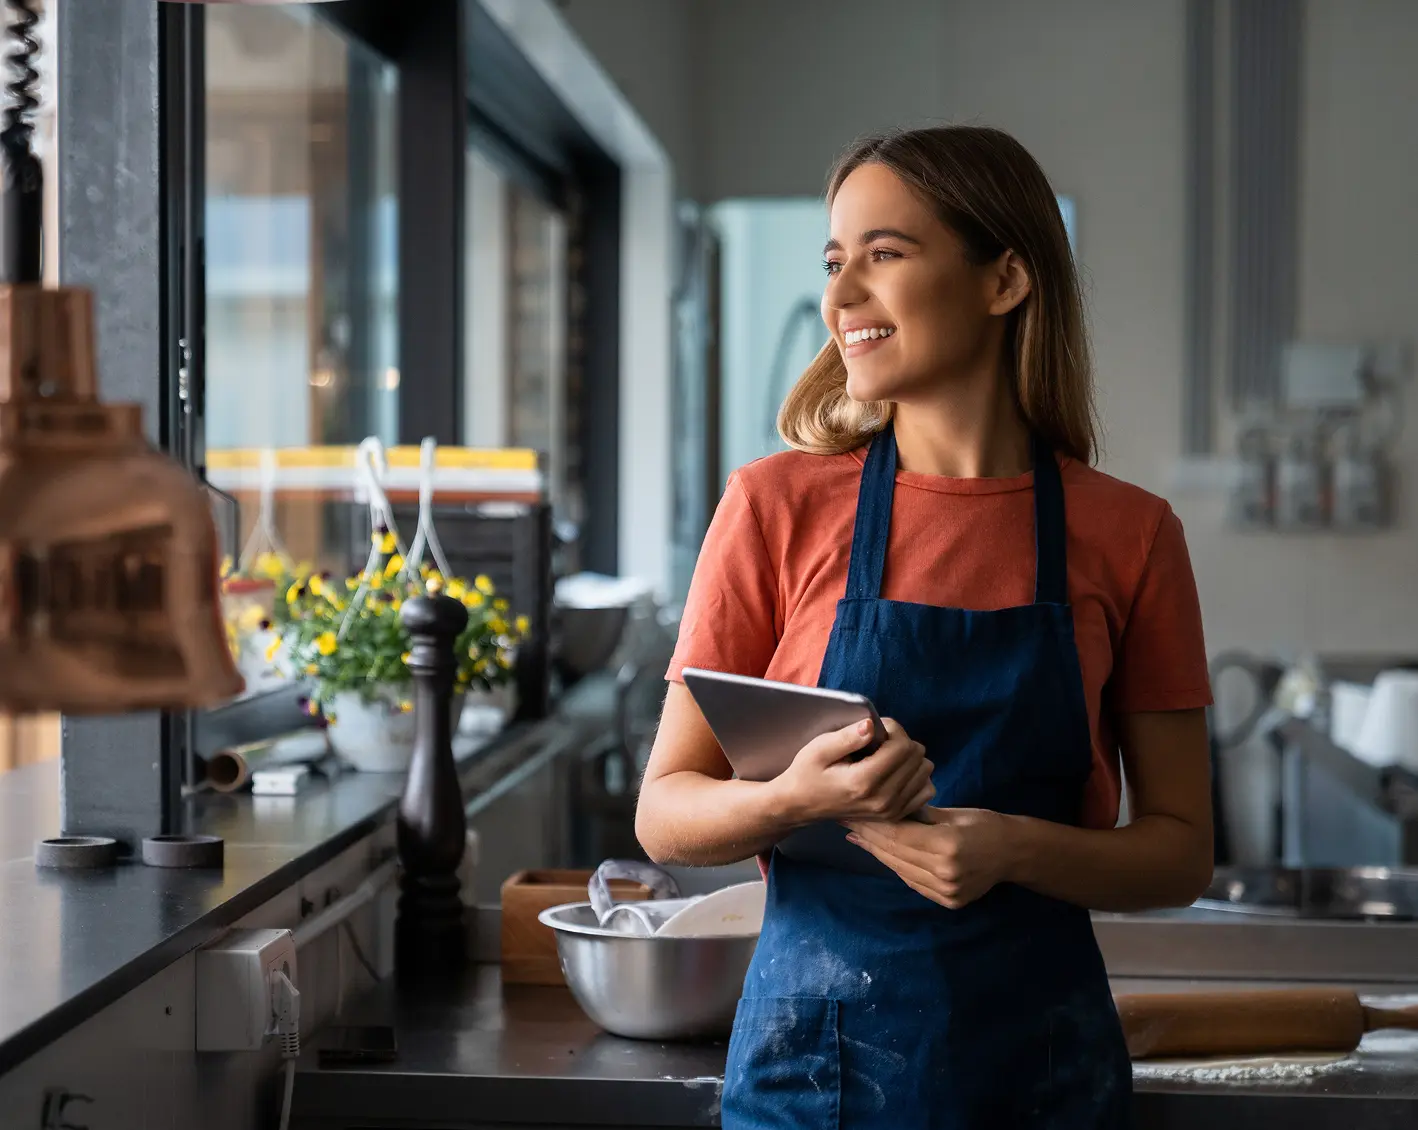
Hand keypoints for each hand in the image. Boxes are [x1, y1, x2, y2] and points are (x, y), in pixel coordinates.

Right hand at [771, 717, 934, 823]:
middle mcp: (883, 799)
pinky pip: (926, 790)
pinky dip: (916, 776)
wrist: (800, 805)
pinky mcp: (895, 816)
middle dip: (902, 740)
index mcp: (864, 781)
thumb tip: (872, 725)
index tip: (876, 727)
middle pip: (917, 757)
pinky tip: (897, 772)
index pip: (902, 746)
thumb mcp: (819, 749)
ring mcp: (891, 811)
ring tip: (887, 756)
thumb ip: (847, 737)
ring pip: (925, 771)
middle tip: (879, 741)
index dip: (893, 728)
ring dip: (910, 757)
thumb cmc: (807, 773)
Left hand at [844, 807, 1016, 908]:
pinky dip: (895, 866)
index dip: (872, 825)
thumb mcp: (952, 813)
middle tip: (846, 822)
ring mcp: (946, 891)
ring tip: (857, 837)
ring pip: (900, 870)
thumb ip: (918, 815)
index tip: (852, 813)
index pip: (899, 835)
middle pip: (895, 854)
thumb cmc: (984, 824)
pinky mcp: (947, 902)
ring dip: (876, 853)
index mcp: (947, 845)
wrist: (1014, 853)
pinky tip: (881, 853)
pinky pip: (912, 881)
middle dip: (868, 837)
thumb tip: (884, 809)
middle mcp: (945, 872)